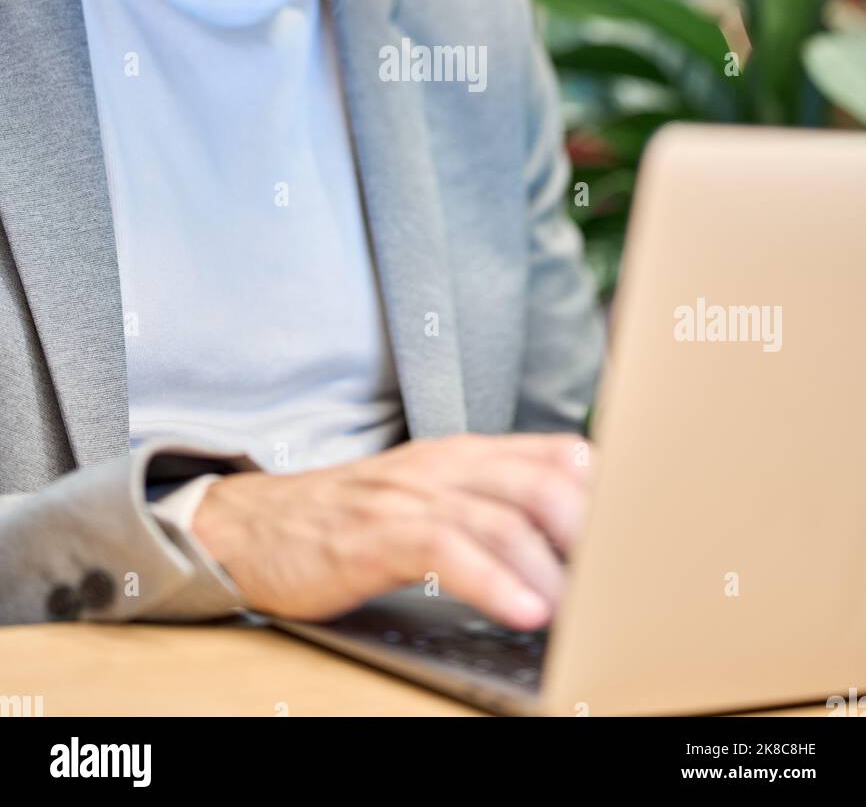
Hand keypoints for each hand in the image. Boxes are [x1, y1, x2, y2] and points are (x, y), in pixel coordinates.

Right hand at [192, 432, 594, 627]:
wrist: (254, 526)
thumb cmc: (350, 518)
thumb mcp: (428, 497)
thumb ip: (492, 504)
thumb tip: (574, 530)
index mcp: (463, 454)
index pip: (557, 455)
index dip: (609, 497)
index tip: (645, 539)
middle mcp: (443, 464)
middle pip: (541, 482)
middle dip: (591, 534)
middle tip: (621, 579)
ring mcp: (408, 494)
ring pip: (502, 516)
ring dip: (551, 564)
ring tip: (582, 607)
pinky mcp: (375, 533)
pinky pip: (448, 549)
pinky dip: (494, 580)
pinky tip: (525, 608)